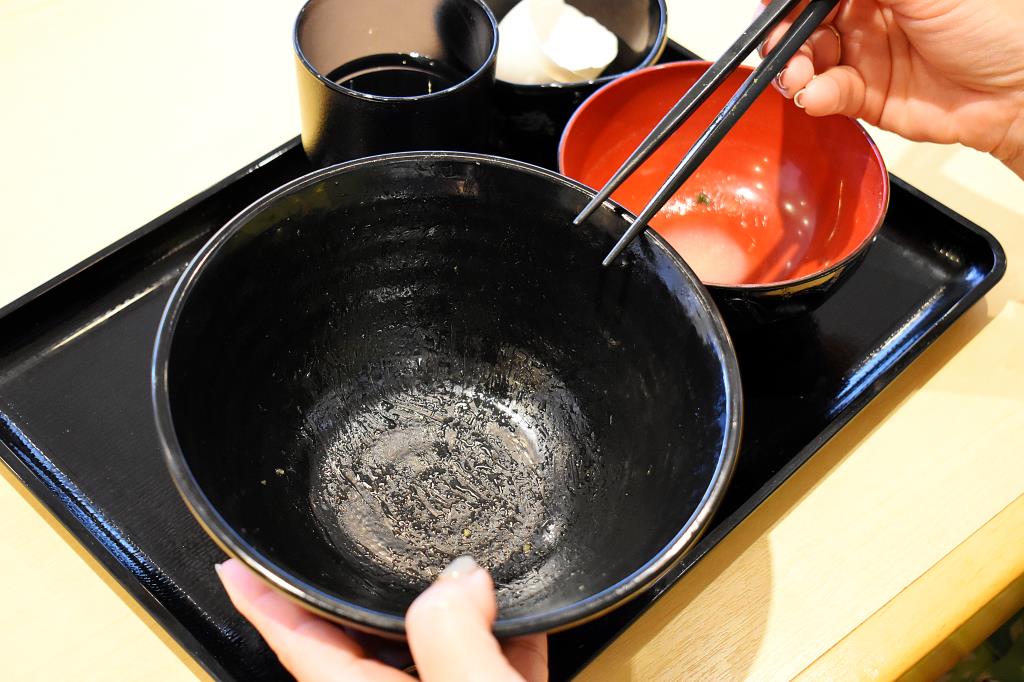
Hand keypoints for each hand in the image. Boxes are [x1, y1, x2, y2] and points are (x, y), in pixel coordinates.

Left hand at [216, 556, 547, 681]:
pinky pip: (482, 671)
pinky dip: (500, 643)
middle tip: (385, 545)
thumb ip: (452, 637)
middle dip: (375, 591)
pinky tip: (522, 622)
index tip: (235, 566)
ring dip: (452, 611)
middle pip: (366, 640)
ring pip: (432, 652)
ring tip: (470, 571)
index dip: (262, 601)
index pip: (298, 646)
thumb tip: (457, 577)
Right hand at [760, 0, 1023, 175]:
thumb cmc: (994, 27)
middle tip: (778, 45)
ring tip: (797, 76)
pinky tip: (817, 94)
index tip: (771, 6)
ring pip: (806, 59)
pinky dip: (814, 94)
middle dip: (784, 34)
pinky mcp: (864, 96)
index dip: (791, 1)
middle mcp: (867, 16)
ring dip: (792, 67)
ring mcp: (863, 57)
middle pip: (804, 21)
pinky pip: (824, 93)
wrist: (1017, 92)